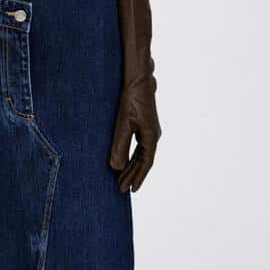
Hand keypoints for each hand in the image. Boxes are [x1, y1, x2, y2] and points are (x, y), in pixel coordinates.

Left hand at [109, 71, 160, 192]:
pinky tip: (124, 161)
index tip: (131, 190)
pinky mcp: (144, 125)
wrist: (137, 79)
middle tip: (121, 189)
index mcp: (151, 136)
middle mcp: (153, 135)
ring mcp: (149, 130)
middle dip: (132, 175)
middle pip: (144, 161)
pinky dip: (132, 156)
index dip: (138, 177)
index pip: (145, 163)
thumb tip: (116, 168)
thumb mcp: (123, 123)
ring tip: (121, 179)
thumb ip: (120, 145)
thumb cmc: (131, 99)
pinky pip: (139, 146)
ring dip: (132, 167)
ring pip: (141, 154)